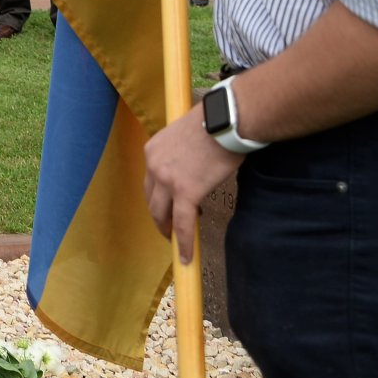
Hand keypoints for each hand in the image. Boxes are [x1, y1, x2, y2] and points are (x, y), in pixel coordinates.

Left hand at [144, 101, 244, 264]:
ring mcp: (167, 180)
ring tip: (177, 243)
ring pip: (162, 214)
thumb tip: (190, 171)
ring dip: (169, 231)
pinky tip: (187, 256)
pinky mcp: (186, 192)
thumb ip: (179, 154)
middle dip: (160, 218)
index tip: (169, 208)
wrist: (227, 121)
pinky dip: (184, 242)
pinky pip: (182, 224)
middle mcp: (153, 165)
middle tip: (170, 229)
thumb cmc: (214, 124)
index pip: (150, 182)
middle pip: (151, 200)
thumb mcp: (184, 136)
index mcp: (152, 150)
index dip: (159, 198)